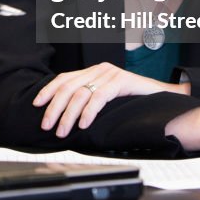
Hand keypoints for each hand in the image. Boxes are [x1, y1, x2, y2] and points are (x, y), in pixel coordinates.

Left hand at [33, 62, 183, 137]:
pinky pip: (99, 97)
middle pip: (68, 86)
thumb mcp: (106, 97)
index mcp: (93, 71)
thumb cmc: (133, 101)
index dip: (48, 90)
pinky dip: (89, 112)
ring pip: (81, 93)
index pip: (64, 78)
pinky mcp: (121, 81)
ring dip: (68, 115)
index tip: (37, 104)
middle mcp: (99, 69)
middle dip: (54, 107)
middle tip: (47, 125)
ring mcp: (110, 74)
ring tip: (62, 131)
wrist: (163, 96)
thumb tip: (66, 116)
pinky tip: (83, 124)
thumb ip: (89, 99)